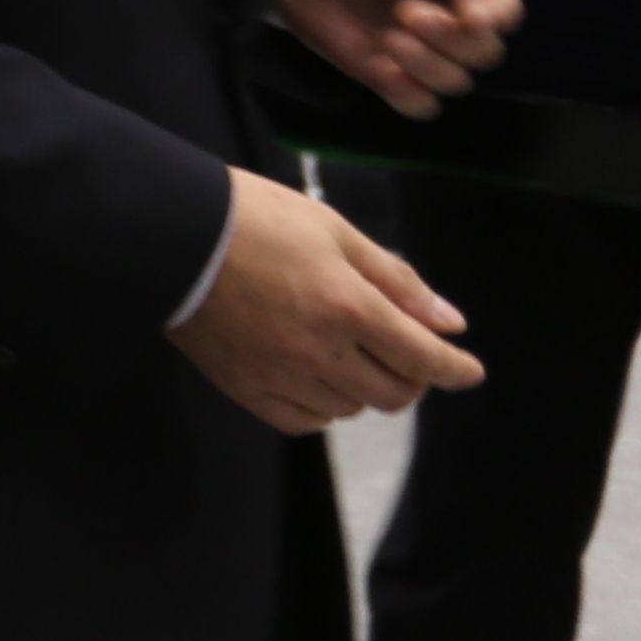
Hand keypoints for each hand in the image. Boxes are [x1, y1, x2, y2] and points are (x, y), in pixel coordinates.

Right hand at [171, 169, 481, 432]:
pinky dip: (322, 408)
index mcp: (347, 306)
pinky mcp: (244, 388)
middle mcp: (319, 351)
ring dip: (364, 389)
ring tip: (350, 357)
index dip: (454, 368)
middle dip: (412, 378)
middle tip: (404, 355)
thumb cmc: (254, 218)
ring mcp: (280, 375)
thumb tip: (450, 323)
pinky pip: (302, 422)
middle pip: (392, 393)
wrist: (170, 232)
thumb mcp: (333, 230)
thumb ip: (395, 279)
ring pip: (350, 409)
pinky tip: (315, 381)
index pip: (422, 357)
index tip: (470, 371)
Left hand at [281, 0, 521, 119]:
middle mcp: (444, 14)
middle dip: (457, 41)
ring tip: (391, 38)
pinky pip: (415, 103)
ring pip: (454, 81)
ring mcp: (413, 46)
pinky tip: (379, 68)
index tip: (469, 12)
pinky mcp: (379, 70)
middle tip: (408, 12)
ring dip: (431, 67)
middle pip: (484, 52)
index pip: (502, 7)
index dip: (494, 16)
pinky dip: (408, 95)